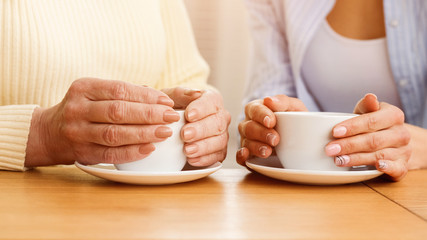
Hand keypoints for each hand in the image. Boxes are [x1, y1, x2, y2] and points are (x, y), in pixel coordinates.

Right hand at [25, 78, 179, 166]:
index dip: (146, 96)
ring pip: (115, 134)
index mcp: (84, 88)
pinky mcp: (82, 153)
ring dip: (144, 134)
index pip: (120, 89)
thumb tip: (160, 97)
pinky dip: (132, 152)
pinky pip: (110, 155)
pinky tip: (150, 149)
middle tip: (172, 117)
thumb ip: (124, 93)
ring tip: (166, 132)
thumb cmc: (85, 109)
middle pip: (118, 111)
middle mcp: (78, 109)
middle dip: (149, 114)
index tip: (167, 101)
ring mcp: (78, 132)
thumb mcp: (96, 93)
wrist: (50, 133)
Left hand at [162, 87, 230, 166]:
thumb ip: (181, 93)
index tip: (188, 115)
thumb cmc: (173, 108)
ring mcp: (222, 134)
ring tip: (187, 150)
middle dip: (201, 130)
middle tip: (184, 135)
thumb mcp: (171, 97)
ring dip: (203, 147)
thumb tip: (194, 93)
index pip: (212, 102)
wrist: (173, 124)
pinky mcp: (219, 151)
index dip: (201, 109)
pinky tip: (191, 160)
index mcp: (212, 100)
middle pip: (217, 123)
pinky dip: (204, 159)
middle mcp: (221, 116)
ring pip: (220, 141)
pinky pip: (217, 157)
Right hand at [236, 94, 306, 165]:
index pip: (254, 109)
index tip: (271, 121)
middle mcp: (248, 124)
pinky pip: (240, 157)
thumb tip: (269, 100)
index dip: (261, 115)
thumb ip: (283, 101)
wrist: (301, 139)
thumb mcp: (294, 107)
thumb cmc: (293, 119)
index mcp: (256, 109)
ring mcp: (247, 140)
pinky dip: (241, 156)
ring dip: (256, 147)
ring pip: (246, 143)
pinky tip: (246, 154)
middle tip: (275, 139)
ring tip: (268, 151)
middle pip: (249, 128)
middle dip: (262, 133)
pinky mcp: (249, 156)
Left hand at [325, 94, 410, 180]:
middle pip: (373, 140)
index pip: (372, 121)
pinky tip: (376, 167)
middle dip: (348, 145)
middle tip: (330, 149)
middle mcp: (401, 133)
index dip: (352, 127)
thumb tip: (370, 97)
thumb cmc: (375, 124)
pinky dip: (387, 168)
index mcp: (394, 115)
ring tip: (338, 160)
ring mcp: (404, 151)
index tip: (334, 132)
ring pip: (379, 156)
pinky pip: (397, 169)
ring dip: (357, 159)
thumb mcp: (368, 111)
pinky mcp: (403, 166)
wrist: (394, 140)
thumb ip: (366, 105)